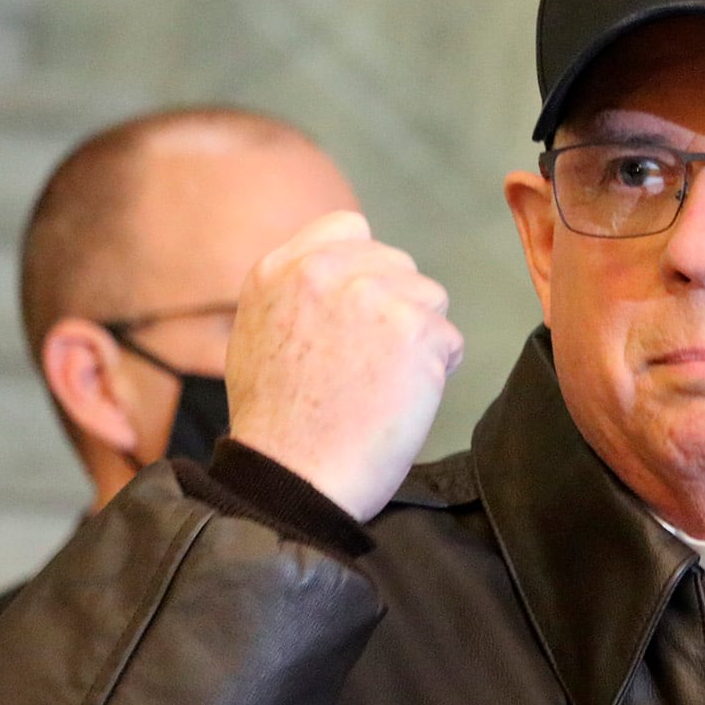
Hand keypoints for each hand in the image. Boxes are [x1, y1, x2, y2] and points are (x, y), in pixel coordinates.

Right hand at [225, 211, 462, 519]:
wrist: (295, 477)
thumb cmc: (278, 427)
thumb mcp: (256, 337)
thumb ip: (297, 294)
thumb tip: (341, 277)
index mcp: (280, 269)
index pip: (349, 228)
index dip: (366, 267)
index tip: (362, 308)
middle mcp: (325, 270)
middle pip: (398, 265)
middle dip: (396, 308)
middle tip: (369, 365)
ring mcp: (373, 295)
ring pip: (429, 298)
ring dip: (418, 339)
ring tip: (380, 385)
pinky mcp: (416, 329)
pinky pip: (448, 339)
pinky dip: (435, 372)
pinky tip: (399, 400)